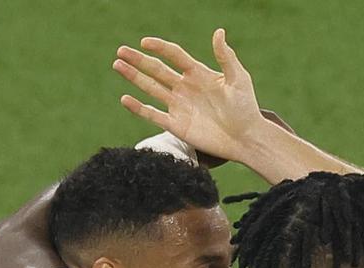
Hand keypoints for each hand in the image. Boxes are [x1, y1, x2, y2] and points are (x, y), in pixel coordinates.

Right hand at [113, 28, 265, 164]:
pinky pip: (153, 115)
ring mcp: (179, 106)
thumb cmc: (246, 108)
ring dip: (134, 77)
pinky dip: (139, 108)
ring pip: (151, 88)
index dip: (160, 47)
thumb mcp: (239, 79)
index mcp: (198, 74)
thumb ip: (226, 57)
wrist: (246, 138)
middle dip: (138, 60)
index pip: (174, 55)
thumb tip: (219, 32)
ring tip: (117, 64)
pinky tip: (125, 99)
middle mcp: (185, 88)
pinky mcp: (176, 125)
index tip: (145, 42)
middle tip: (121, 51)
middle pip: (157, 70)